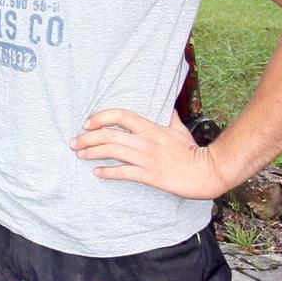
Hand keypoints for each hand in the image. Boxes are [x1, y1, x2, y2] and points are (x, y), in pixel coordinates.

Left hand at [70, 109, 232, 199]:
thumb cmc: (192, 150)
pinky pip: (122, 173)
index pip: (119, 115)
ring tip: (80, 155)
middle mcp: (145, 141)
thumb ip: (168, 116)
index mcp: (150, 127)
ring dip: (92, 153)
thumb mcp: (179, 129)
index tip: (87, 123)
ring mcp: (146, 158)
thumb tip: (165, 105)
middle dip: (87, 138)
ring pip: (111, 152)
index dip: (100, 117)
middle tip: (74, 142)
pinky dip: (107, 172)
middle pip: (109, 134)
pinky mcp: (149, 176)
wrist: (207, 172)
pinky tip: (98, 172)